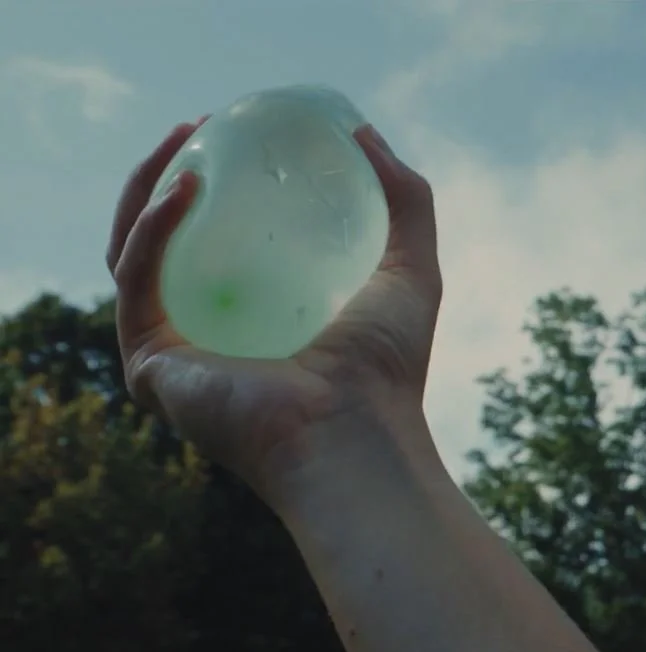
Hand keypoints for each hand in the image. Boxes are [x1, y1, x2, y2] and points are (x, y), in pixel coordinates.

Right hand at [107, 118, 441, 496]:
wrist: (357, 432)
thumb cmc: (388, 368)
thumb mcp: (412, 269)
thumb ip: (404, 202)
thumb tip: (364, 132)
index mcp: (258, 315)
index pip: (221, 239)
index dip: (217, 180)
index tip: (231, 129)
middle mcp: (209, 333)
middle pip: (165, 241)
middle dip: (166, 174)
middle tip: (195, 126)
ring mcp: (174, 349)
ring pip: (132, 253)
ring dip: (145, 188)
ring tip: (181, 140)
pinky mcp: (150, 362)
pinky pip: (136, 280)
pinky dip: (152, 229)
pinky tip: (183, 189)